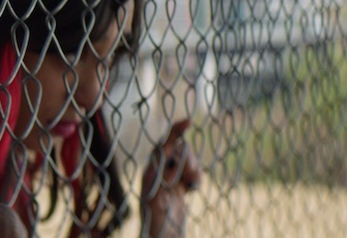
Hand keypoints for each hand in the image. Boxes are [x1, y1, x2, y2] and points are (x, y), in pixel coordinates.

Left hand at [139, 119, 200, 237]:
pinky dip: (197, 178)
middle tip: (190, 178)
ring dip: (194, 170)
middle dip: (188, 160)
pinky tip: (193, 190)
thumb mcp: (157, 201)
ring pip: (187, 161)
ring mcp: (169, 179)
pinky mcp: (179, 187)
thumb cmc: (155, 223)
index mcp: (149, 172)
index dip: (175, 132)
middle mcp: (158, 172)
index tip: (188, 122)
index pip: (162, 146)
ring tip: (191, 186)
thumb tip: (173, 162)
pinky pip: (192, 173)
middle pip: (178, 150)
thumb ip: (163, 180)